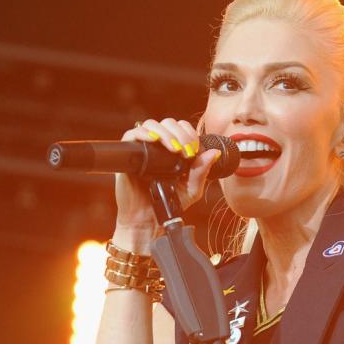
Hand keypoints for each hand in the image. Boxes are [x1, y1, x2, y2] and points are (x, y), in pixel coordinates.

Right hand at [113, 117, 221, 242]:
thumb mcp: (191, 189)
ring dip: (166, 133)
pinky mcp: (128, 155)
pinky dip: (144, 133)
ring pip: (152, 125)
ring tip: (174, 149)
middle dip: (181, 134)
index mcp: (173, 151)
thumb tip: (215, 153)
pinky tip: (154, 140)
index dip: (190, 134)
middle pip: (168, 123)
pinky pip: (132, 134)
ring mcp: (143, 149)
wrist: (148, 220)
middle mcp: (158, 147)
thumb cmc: (169, 205)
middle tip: (186, 151)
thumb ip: (202, 171)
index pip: (182, 128)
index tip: (194, 150)